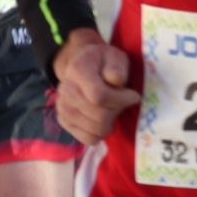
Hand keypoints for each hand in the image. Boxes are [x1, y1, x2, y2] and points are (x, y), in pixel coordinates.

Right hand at [54, 30, 140, 144]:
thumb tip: (115, 81)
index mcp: (77, 71)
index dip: (121, 99)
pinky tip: (103, 119)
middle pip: (98, 116)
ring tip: (112, 109)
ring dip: (110, 122)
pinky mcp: (64, 122)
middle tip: (123, 103)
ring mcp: (62, 108)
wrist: (83, 66)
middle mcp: (65, 91)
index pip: (99, 96)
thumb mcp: (114, 57)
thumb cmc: (103, 63)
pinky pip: (88, 139)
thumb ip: (117, 67)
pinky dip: (100, 132)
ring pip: (95, 130)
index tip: (134, 96)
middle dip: (117, 111)